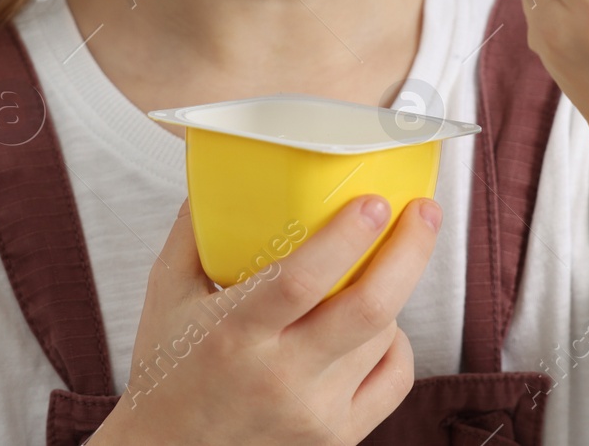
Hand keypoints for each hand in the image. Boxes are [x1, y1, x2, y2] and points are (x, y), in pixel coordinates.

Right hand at [91, 194, 442, 445]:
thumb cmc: (167, 368)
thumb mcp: (165, 293)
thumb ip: (193, 231)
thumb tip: (219, 170)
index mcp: (234, 334)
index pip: (300, 280)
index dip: (346, 238)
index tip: (374, 201)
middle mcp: (279, 377)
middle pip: (367, 310)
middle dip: (408, 253)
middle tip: (423, 212)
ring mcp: (314, 413)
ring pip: (383, 337)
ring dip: (390, 292)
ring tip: (380, 264)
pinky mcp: (337, 437)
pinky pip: (394, 377)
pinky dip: (396, 341)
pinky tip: (377, 323)